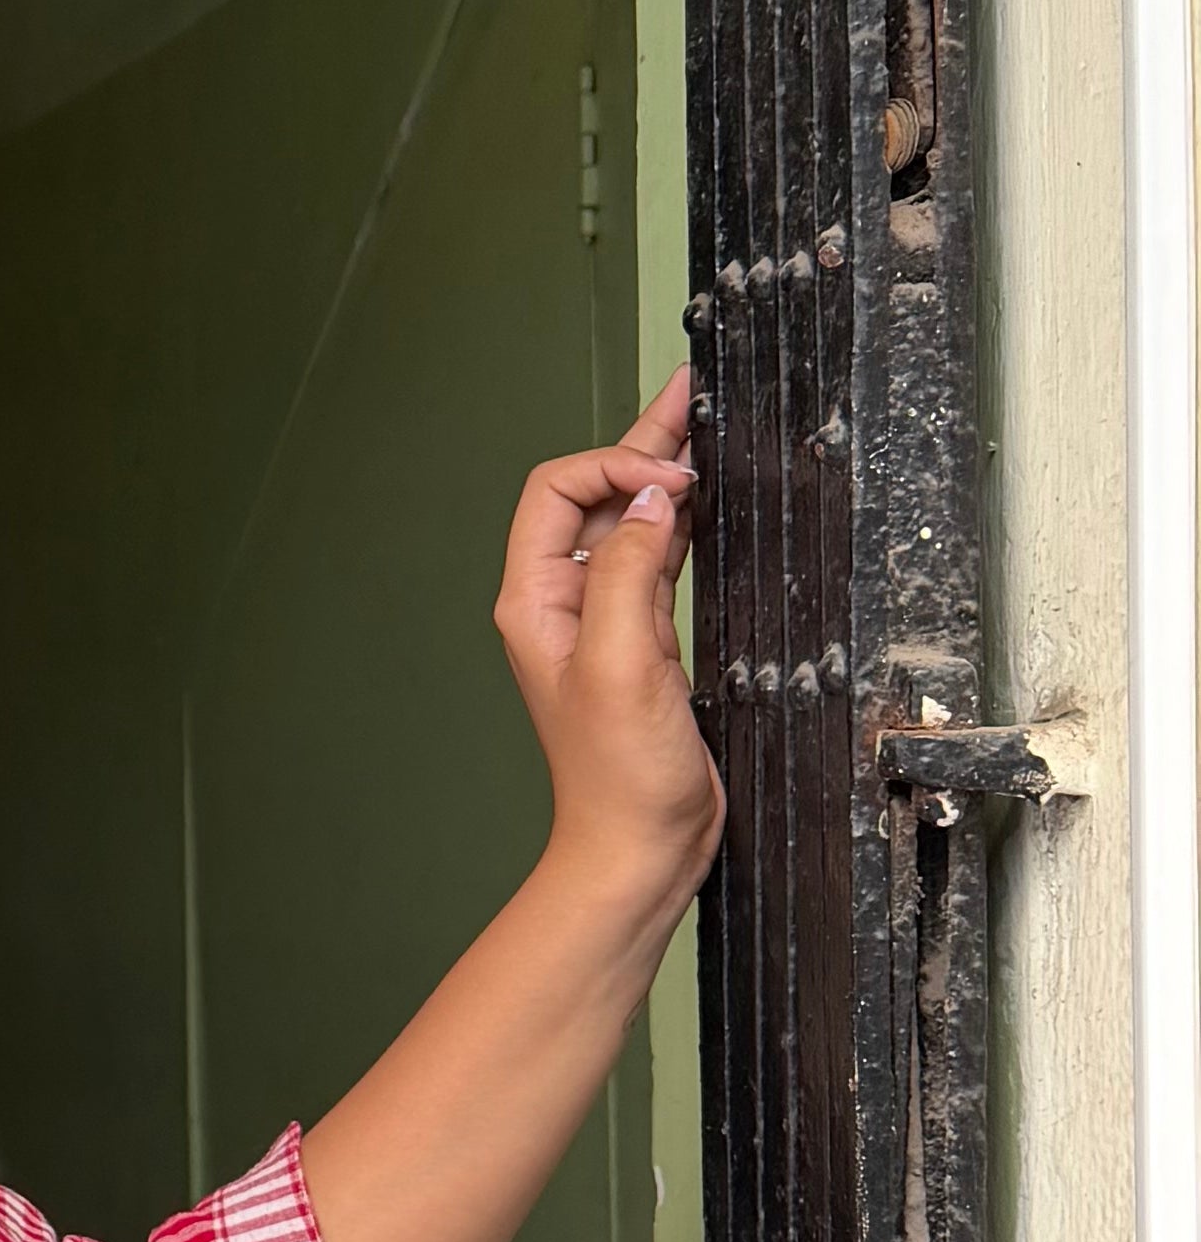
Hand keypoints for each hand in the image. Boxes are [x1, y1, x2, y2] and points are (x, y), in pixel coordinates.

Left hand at [490, 361, 723, 913]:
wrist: (639, 846)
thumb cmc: (618, 776)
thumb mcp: (623, 663)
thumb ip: (632, 573)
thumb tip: (651, 500)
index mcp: (535, 599)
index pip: (558, 491)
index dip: (613, 467)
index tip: (672, 478)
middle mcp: (562, 601)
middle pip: (594, 495)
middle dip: (641, 444)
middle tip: (692, 395)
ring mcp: (603, 619)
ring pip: (629, 522)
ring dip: (662, 476)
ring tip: (705, 428)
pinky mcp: (643, 640)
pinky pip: (656, 559)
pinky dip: (680, 523)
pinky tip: (706, 501)